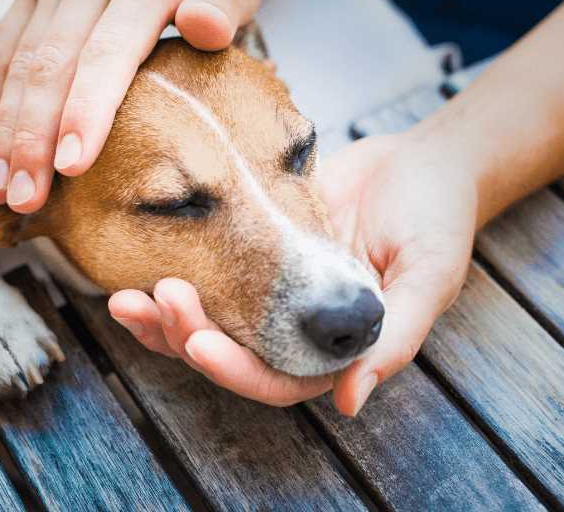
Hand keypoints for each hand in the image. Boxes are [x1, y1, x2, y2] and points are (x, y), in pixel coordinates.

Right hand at [0, 0, 261, 212]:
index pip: (107, 53)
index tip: (72, 166)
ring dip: (2, 129)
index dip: (86, 111)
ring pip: (17, 61)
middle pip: (50, 66)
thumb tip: (205, 28)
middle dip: (32, 138)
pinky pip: (0, 46)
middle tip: (22, 199)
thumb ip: (222, 3)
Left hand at [108, 129, 478, 414]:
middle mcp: (299, 331)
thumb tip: (349, 402)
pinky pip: (209, 274)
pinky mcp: (254, 252)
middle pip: (230, 356)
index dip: (236, 370)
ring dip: (165, 318)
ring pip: (210, 322)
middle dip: (186, 336)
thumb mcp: (430, 277)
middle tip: (156, 300)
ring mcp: (273, 293)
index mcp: (338, 349)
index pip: (277, 379)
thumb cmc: (437, 219)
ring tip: (126, 298)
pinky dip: (173, 277)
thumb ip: (395, 339)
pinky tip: (138, 273)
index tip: (198, 342)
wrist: (421, 161)